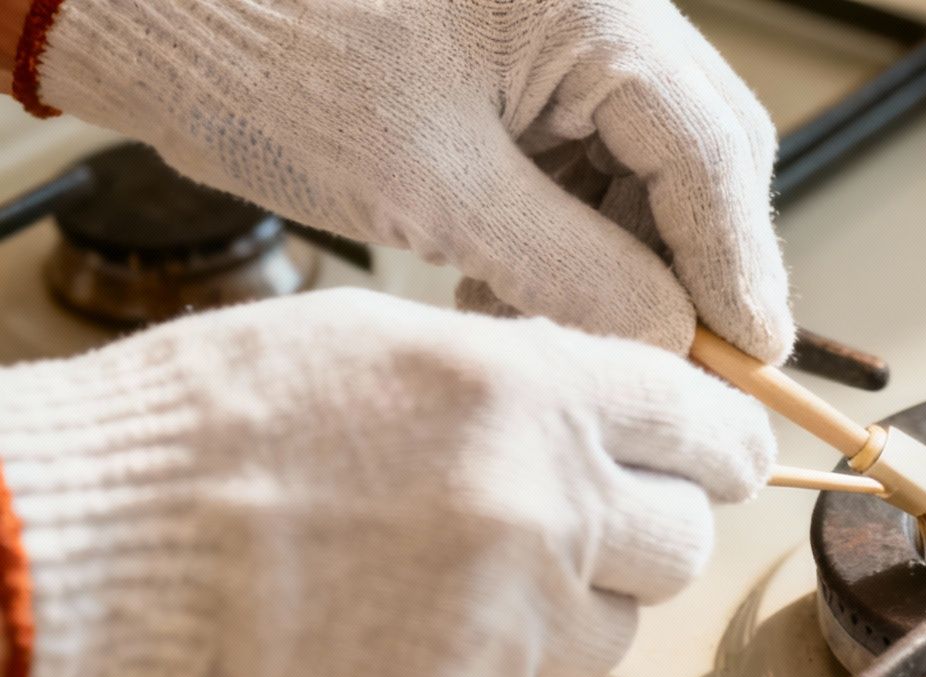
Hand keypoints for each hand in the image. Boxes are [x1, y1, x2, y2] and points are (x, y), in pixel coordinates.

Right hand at [0, 289, 771, 676]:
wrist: (105, 545)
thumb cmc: (215, 429)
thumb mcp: (387, 345)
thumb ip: (519, 383)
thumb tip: (596, 417)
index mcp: (538, 397)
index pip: (708, 426)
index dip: (724, 449)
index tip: (722, 465)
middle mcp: (550, 510)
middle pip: (683, 546)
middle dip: (647, 538)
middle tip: (581, 530)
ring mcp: (513, 625)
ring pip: (607, 638)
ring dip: (557, 616)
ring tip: (442, 583)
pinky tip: (386, 641)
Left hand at [25, 0, 791, 361]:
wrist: (150, 6)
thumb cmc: (262, 57)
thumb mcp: (432, 188)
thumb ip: (576, 269)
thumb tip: (674, 344)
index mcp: (594, 8)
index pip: (714, 150)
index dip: (741, 267)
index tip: (753, 360)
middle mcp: (596, 11)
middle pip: (696, 160)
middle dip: (684, 272)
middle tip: (677, 371)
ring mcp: (558, 38)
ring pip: (642, 173)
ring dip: (619, 268)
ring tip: (559, 342)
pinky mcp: (517, 70)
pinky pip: (581, 167)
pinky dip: (566, 242)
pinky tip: (517, 300)